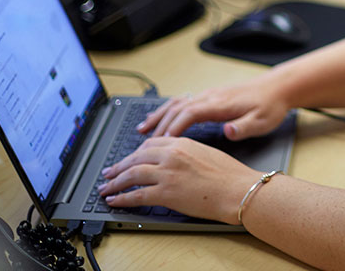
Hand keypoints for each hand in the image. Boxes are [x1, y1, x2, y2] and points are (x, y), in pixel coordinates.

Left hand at [98, 136, 256, 224]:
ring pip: (132, 175)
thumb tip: (177, 160)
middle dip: (119, 167)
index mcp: (182, 143)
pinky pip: (136, 195)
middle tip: (109, 173)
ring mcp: (167, 173)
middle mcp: (171, 155)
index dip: (135, 153)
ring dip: (115, 182)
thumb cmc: (230, 175)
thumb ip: (187, 152)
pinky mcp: (166, 193)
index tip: (129, 159)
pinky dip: (122, 198)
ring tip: (106, 188)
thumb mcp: (207, 153)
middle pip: (136, 157)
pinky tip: (115, 201)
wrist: (238, 189)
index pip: (150, 144)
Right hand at [139, 73, 289, 140]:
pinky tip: (160, 117)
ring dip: (159, 115)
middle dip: (159, 125)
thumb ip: (244, 128)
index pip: (190, 113)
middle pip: (178, 108)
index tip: (162, 143)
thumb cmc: (270, 106)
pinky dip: (168, 109)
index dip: (174, 127)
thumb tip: (228, 132)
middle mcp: (211, 97)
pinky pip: (183, 101)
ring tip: (142, 129)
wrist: (277, 88)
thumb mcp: (262, 121)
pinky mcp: (210, 96)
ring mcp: (209, 95)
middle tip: (144, 143)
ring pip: (177, 103)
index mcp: (220, 104)